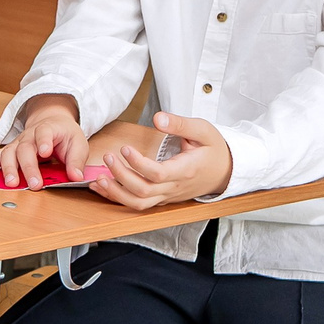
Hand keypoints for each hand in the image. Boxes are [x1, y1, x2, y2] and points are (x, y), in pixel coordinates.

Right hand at [0, 96, 85, 189]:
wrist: (51, 122)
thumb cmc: (64, 134)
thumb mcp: (78, 143)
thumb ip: (76, 160)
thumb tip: (76, 177)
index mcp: (47, 129)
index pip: (44, 133)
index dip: (43, 141)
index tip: (45, 152)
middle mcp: (28, 136)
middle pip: (24, 149)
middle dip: (28, 167)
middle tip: (34, 184)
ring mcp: (17, 144)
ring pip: (8, 153)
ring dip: (8, 169)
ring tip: (11, 183)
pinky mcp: (9, 152)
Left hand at [89, 111, 231, 208]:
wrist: (226, 171)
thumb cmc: (214, 149)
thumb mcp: (203, 130)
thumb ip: (180, 124)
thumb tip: (157, 118)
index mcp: (185, 170)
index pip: (157, 174)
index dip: (138, 164)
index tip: (125, 148)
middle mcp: (175, 188)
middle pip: (143, 191)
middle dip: (121, 176)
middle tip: (108, 157)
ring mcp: (168, 196)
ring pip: (138, 204)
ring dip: (116, 193)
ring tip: (98, 179)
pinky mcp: (162, 198)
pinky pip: (138, 204)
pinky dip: (118, 198)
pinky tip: (103, 188)